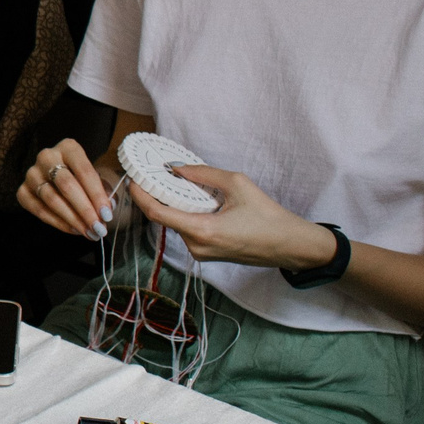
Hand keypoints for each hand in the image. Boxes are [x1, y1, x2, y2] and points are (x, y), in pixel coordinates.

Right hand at [17, 138, 113, 238]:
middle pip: (66, 185)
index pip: (84, 171)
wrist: (64, 180)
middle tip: (98, 228)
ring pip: (52, 199)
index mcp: (68, 147)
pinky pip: (39, 210)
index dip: (97, 194)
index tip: (107, 214)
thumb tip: (105, 210)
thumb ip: (104, 191)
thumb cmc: (85, 179)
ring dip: (72, 219)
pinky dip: (57, 222)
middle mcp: (47, 156)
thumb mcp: (99, 177)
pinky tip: (73, 229)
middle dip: (84, 210)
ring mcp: (32, 174)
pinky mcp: (22, 191)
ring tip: (88, 232)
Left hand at [133, 165, 338, 272]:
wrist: (291, 246)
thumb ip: (204, 174)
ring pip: (177, 224)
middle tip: (157, 176)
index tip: (133, 180)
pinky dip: (188, 215)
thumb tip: (177, 169)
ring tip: (183, 186)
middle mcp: (197, 246)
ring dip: (176, 205)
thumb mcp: (237, 184)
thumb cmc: (269, 217)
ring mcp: (201, 253)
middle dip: (160, 196)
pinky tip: (198, 202)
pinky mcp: (208, 254)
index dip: (141, 196)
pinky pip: (189, 231)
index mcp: (202, 230)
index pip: (158, 214)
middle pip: (166, 218)